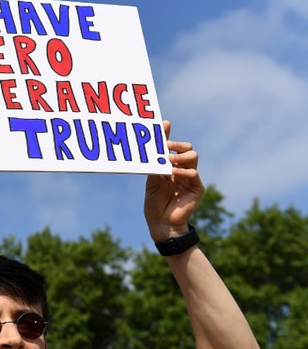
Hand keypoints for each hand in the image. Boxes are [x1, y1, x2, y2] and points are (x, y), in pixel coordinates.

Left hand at [144, 121, 203, 240]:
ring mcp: (190, 177)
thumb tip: (153, 147)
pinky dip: (183, 171)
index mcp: (169, 165)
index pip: (171, 146)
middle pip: (186, 147)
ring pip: (192, 156)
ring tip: (169, 160)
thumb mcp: (151, 181)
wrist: (161, 223)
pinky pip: (193, 173)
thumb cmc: (154, 203)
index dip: (168, 135)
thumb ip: (154, 165)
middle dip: (176, 144)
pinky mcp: (197, 187)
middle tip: (166, 146)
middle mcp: (181, 169)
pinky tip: (174, 173)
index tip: (164, 125)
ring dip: (180, 155)